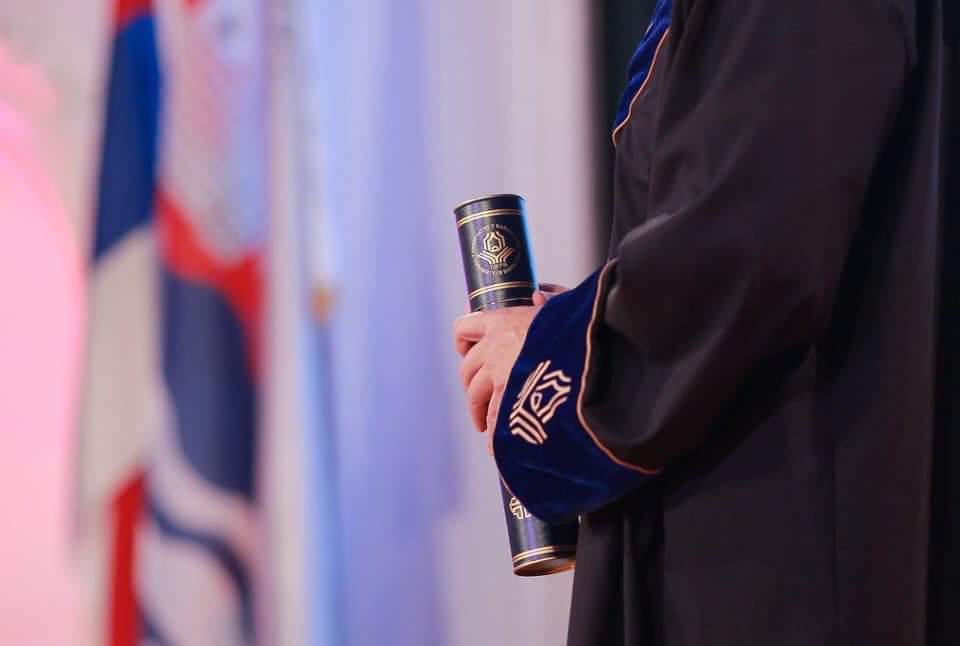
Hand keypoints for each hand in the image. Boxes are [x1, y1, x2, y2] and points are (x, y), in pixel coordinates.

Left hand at [453, 284, 567, 452]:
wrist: (593, 350)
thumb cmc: (582, 325)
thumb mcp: (564, 306)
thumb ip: (549, 301)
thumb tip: (538, 294)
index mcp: (503, 321)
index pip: (464, 327)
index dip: (464, 340)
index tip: (468, 350)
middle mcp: (494, 347)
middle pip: (467, 368)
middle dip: (471, 384)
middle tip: (479, 398)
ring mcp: (499, 375)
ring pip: (475, 396)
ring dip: (478, 412)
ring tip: (486, 428)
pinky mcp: (510, 400)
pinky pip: (494, 420)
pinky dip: (495, 435)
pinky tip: (498, 446)